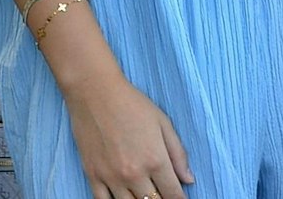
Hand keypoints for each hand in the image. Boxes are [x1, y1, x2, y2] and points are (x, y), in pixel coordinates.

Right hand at [63, 72, 193, 198]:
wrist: (95, 94)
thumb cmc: (132, 104)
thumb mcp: (163, 124)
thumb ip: (178, 154)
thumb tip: (189, 180)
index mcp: (155, 160)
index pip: (173, 194)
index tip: (181, 198)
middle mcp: (134, 174)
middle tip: (164, 194)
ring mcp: (111, 177)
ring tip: (146, 195)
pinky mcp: (93, 176)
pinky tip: (124, 198)